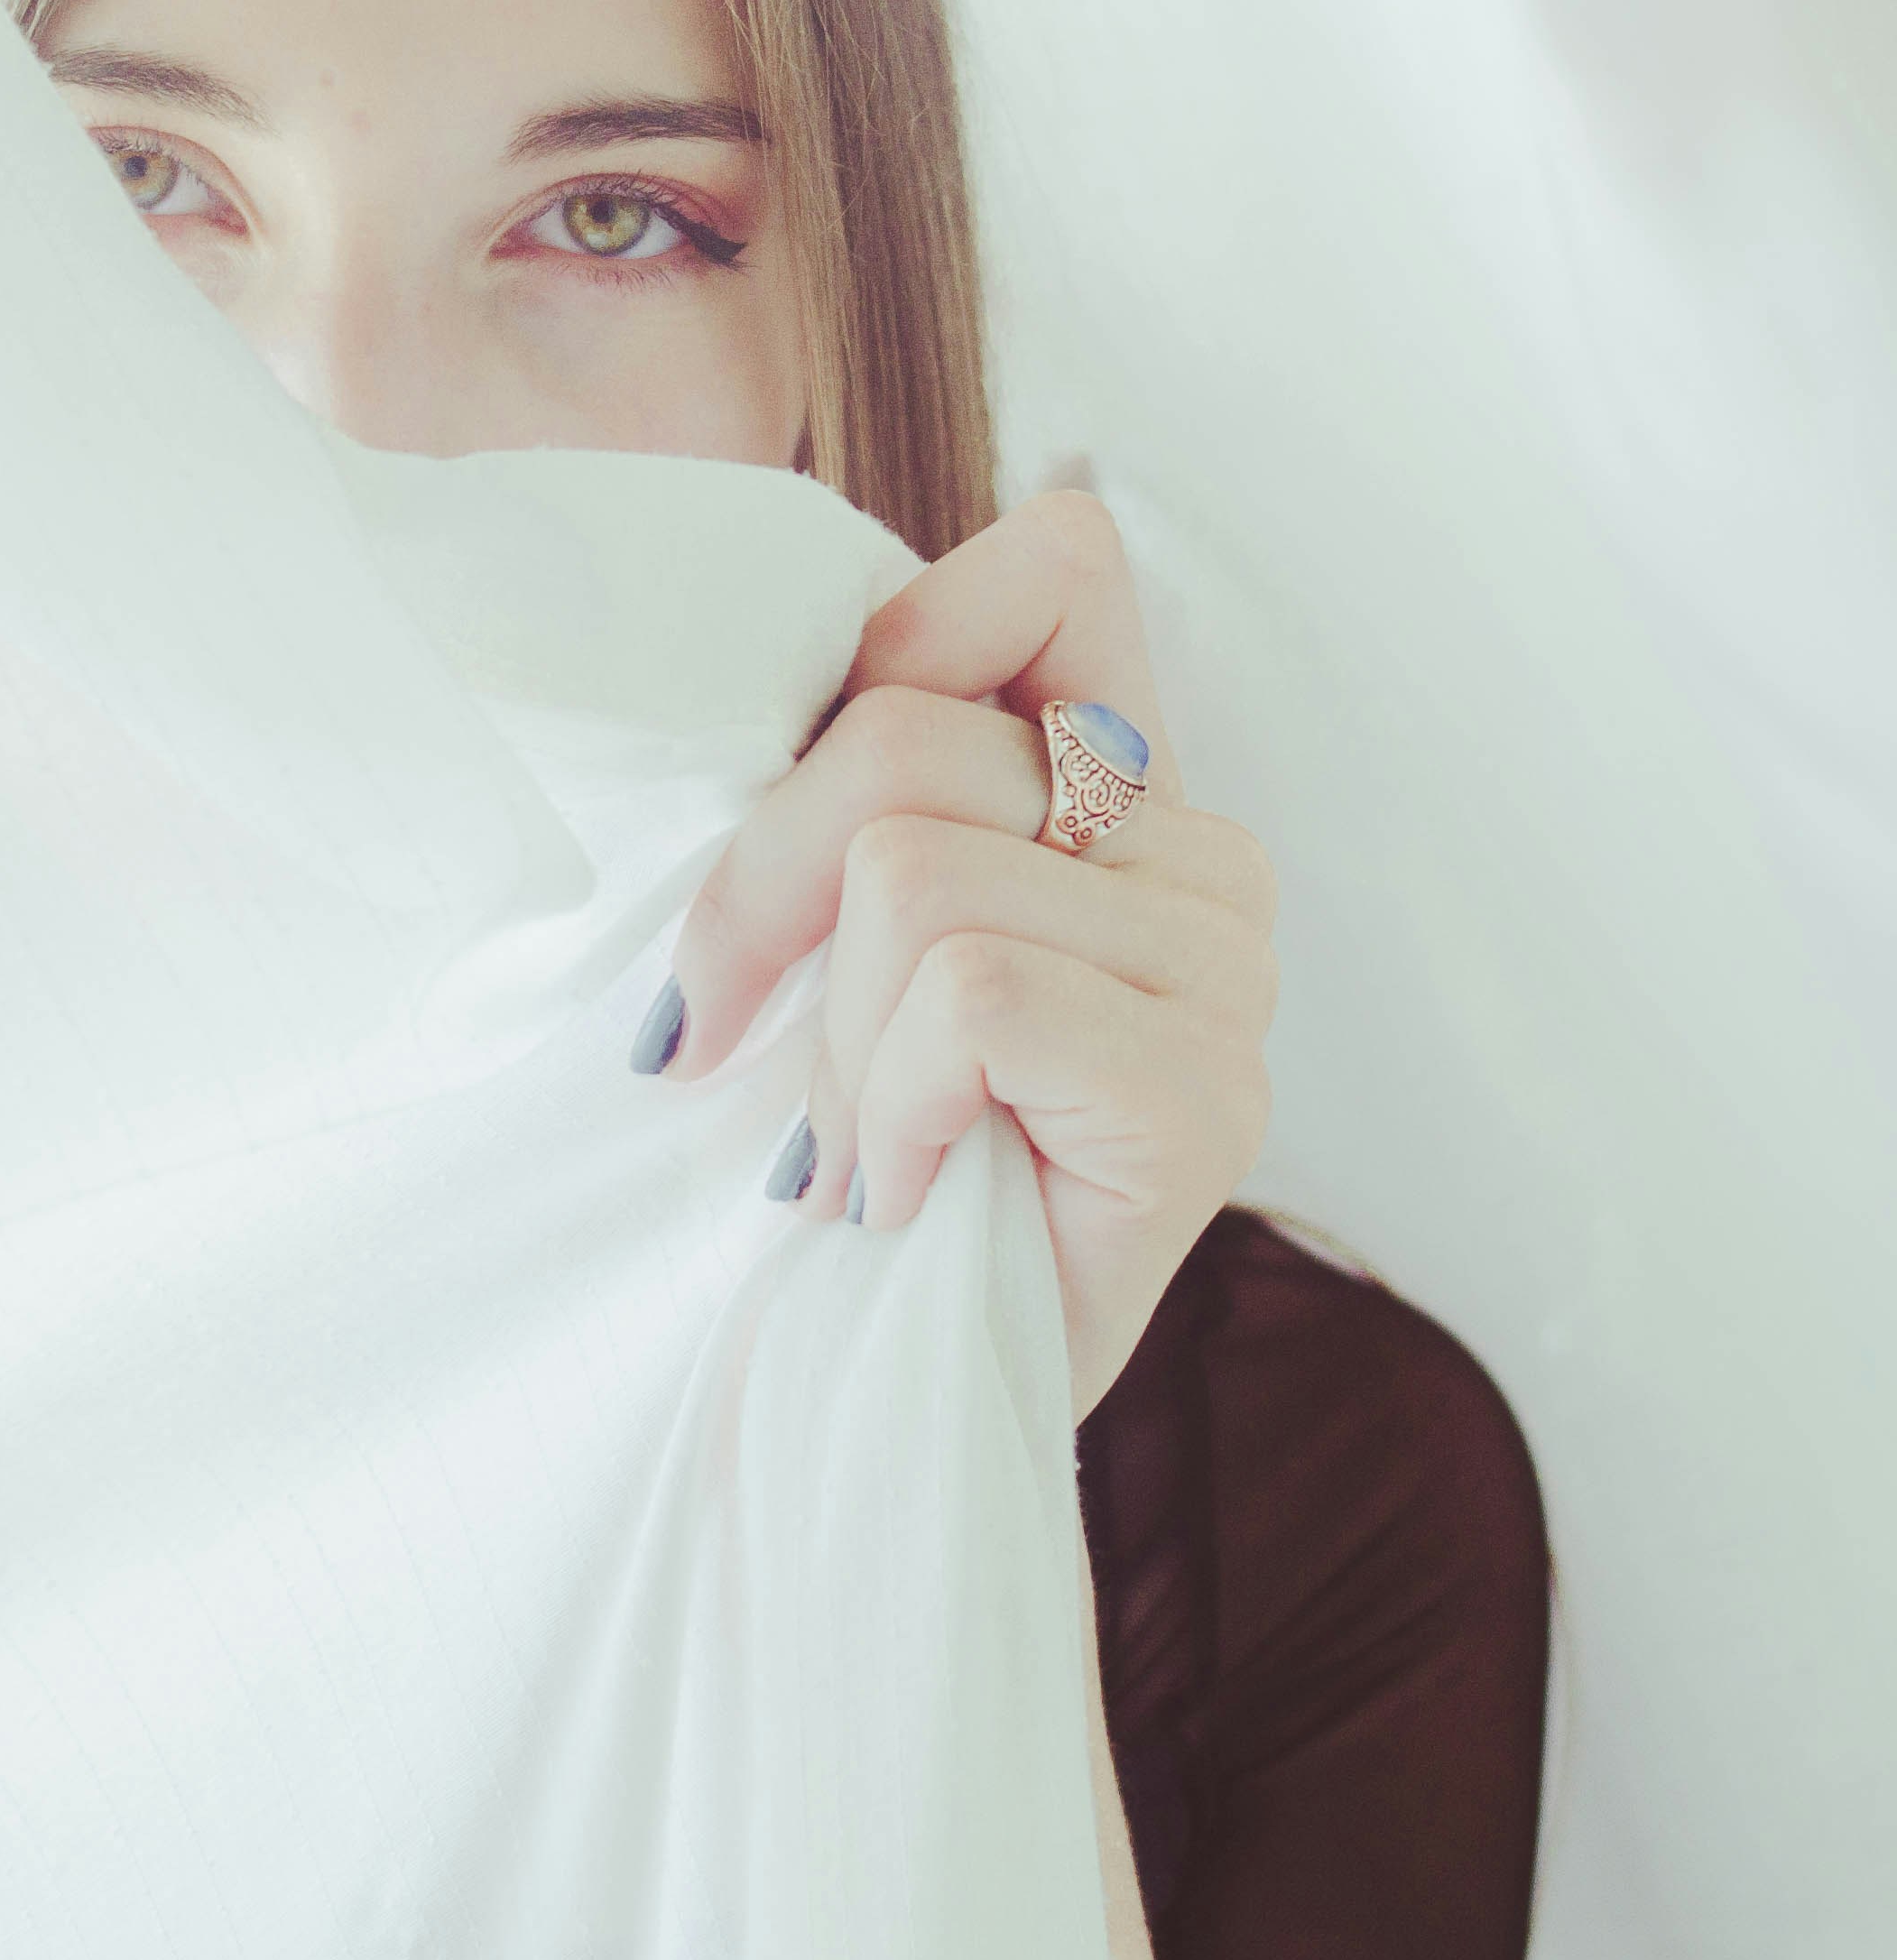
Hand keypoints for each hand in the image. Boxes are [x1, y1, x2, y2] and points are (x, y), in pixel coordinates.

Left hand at [652, 489, 1277, 1418]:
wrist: (876, 1396)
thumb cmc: (838, 1147)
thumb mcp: (813, 924)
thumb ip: (838, 776)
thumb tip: (732, 683)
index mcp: (1121, 788)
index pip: (1063, 563)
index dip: (901, 637)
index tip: (797, 812)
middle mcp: (1203, 861)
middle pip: (905, 739)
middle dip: (759, 900)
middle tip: (731, 1043)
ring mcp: (1228, 979)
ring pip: (914, 875)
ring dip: (830, 1046)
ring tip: (860, 1148)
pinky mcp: (1208, 1096)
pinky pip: (971, 997)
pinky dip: (890, 1108)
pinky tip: (907, 1192)